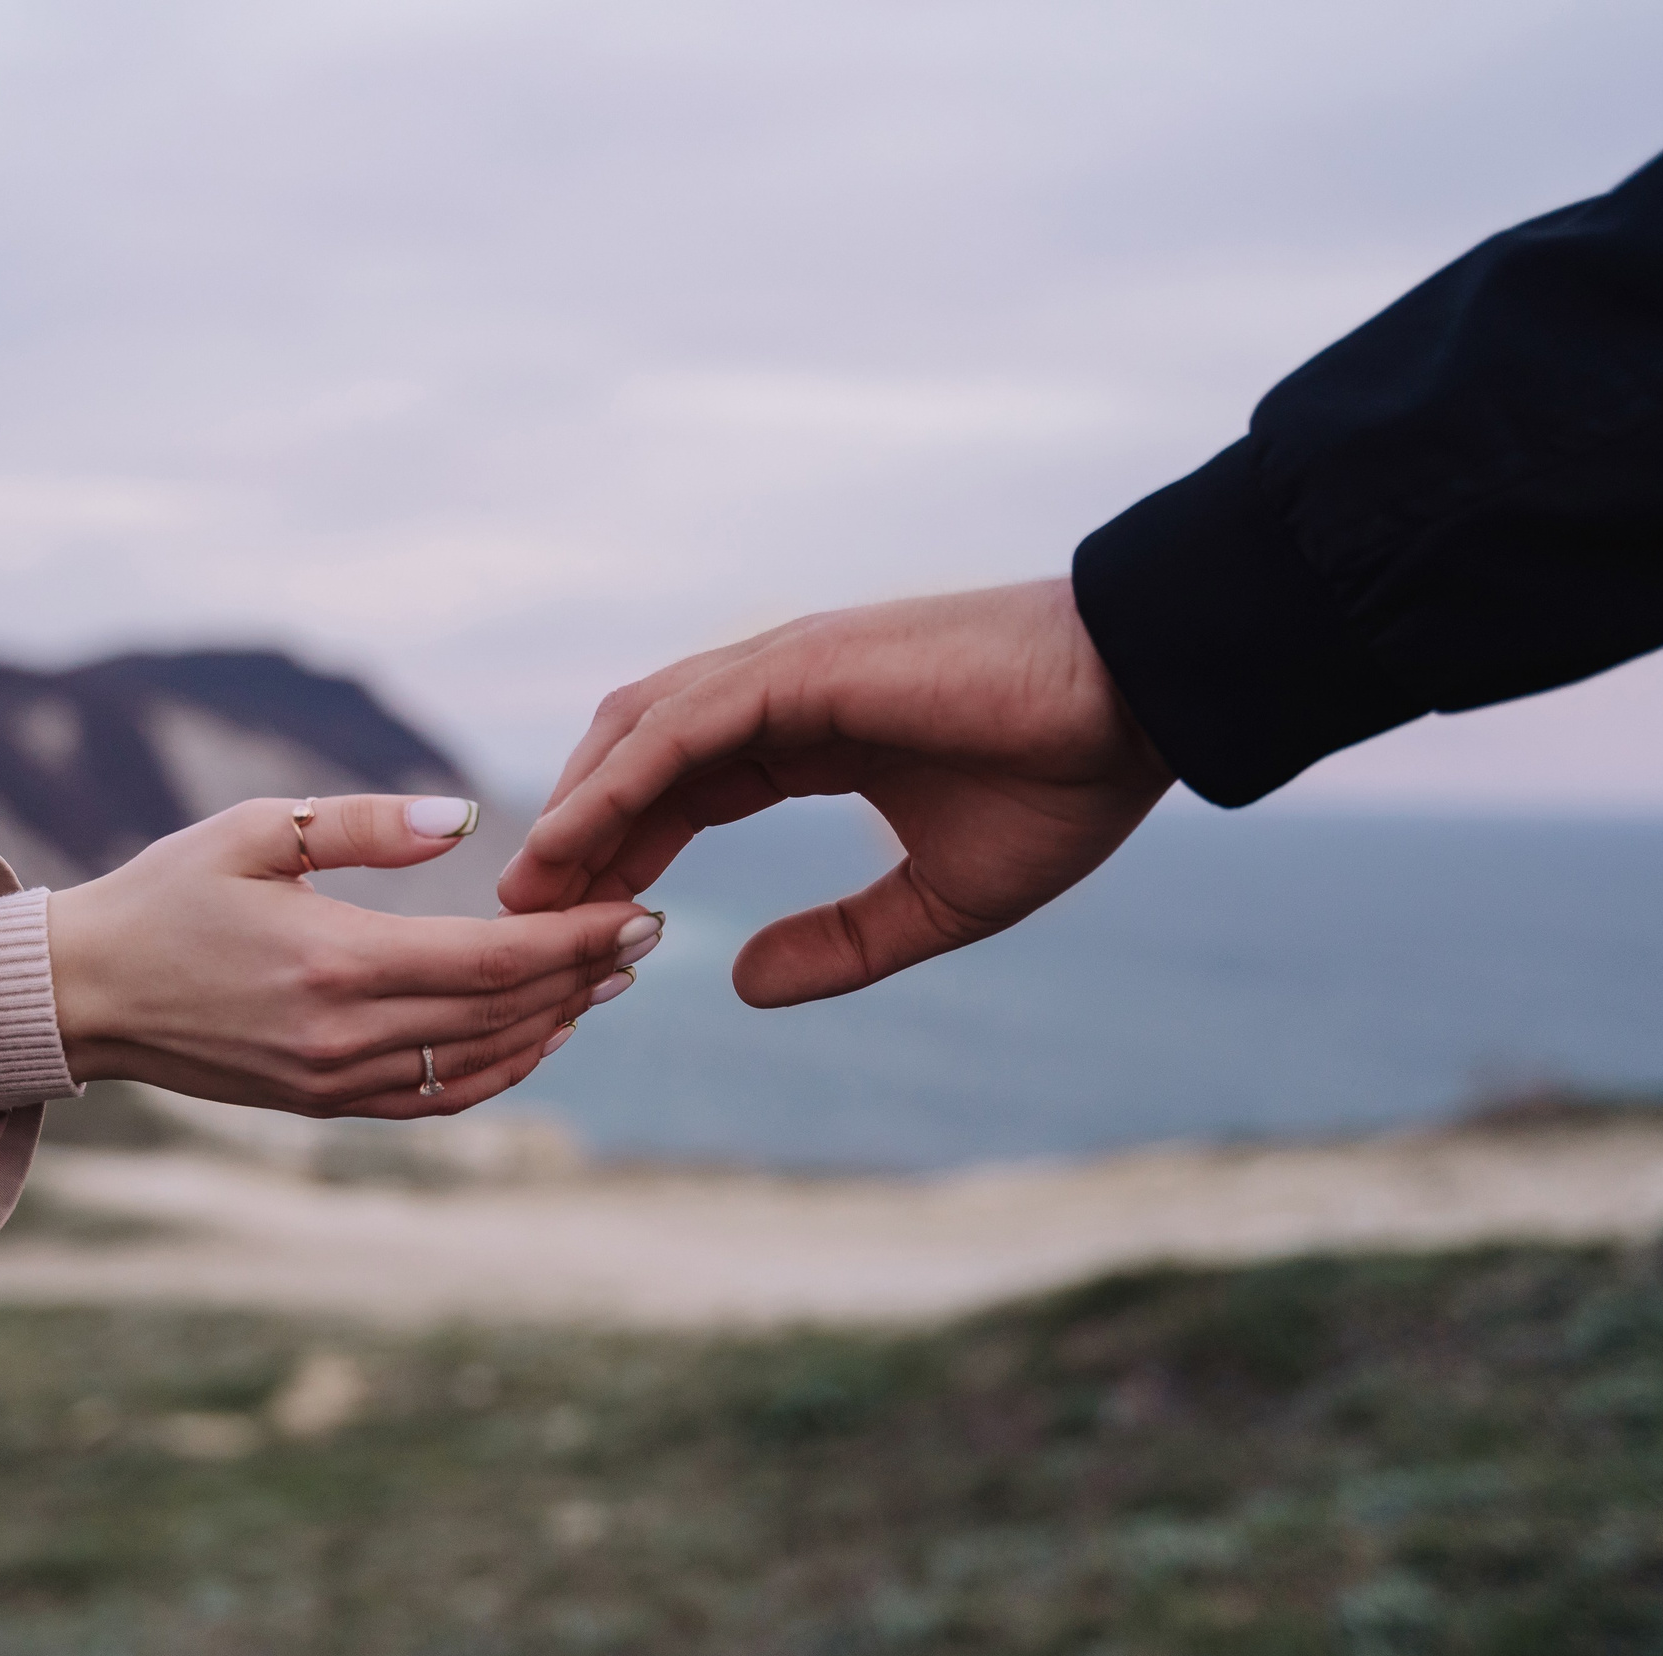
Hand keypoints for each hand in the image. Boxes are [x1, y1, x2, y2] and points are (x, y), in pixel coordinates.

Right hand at [47, 794, 659, 1116]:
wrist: (85, 993)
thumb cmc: (167, 893)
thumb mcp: (254, 832)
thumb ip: (363, 824)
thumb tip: (466, 816)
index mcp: (335, 961)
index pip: (493, 960)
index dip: (575, 940)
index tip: (636, 912)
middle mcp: (344, 1035)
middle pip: (504, 1015)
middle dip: (584, 976)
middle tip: (645, 938)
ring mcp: (336, 1081)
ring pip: (480, 1063)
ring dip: (554, 1023)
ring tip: (604, 980)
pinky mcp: (324, 1104)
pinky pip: (438, 1097)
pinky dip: (500, 1069)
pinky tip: (535, 1035)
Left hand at [496, 580, 1172, 1006]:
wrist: (1137, 705)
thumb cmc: (1062, 787)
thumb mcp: (934, 902)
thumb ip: (838, 943)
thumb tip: (737, 983)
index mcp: (809, 734)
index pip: (679, 790)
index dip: (619, 850)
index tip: (572, 920)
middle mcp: (780, 691)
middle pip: (637, 759)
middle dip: (576, 835)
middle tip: (525, 916)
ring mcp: (784, 669)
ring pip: (639, 734)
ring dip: (577, 810)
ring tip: (529, 888)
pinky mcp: (800, 665)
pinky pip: (679, 729)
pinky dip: (618, 784)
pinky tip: (576, 843)